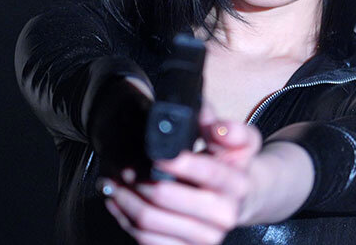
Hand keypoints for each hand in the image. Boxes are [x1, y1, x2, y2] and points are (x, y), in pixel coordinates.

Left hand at [97, 101, 263, 244]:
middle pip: (166, 197)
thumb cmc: (234, 167)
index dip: (175, 161)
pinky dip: (125, 219)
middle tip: (123, 166)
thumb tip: (214, 123)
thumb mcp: (242, 141)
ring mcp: (205, 238)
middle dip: (138, 179)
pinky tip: (119, 202)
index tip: (154, 153)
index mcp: (238, 185)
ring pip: (149, 221)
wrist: (241, 201)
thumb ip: (231, 129)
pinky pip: (146, 239)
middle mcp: (224, 216)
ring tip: (113, 182)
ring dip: (125, 199)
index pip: (205, 172)